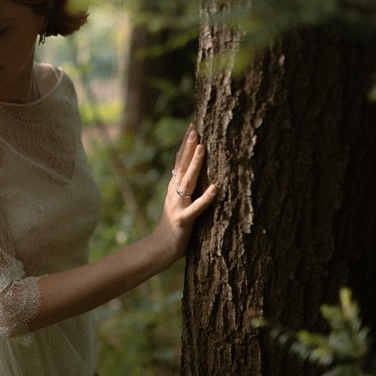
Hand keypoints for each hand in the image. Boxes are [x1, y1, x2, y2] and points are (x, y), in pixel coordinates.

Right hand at [152, 125, 217, 268]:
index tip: (193, 126)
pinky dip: (206, 197)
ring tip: (203, 147)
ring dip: (195, 164)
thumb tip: (186, 172)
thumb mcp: (177, 203)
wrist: (160, 249)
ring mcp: (178, 206)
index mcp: (174, 188)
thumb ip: (182, 188)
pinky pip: (197, 207)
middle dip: (189, 147)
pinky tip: (216, 188)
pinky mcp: (184, 220)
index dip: (186, 145)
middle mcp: (174, 193)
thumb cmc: (173, 227)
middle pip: (181, 166)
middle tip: (195, 128)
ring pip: (188, 181)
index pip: (179, 162)